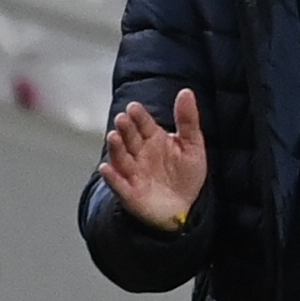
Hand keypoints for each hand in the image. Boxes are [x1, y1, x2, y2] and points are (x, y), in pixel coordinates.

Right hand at [99, 88, 208, 231]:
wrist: (184, 209)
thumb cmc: (185, 175)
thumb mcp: (192, 145)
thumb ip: (188, 120)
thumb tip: (186, 91)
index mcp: (153, 138)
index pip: (143, 123)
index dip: (138, 116)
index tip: (134, 108)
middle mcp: (139, 153)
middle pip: (129, 137)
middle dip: (125, 128)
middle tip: (123, 119)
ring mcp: (132, 172)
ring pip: (120, 157)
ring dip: (116, 148)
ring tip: (113, 137)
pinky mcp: (129, 192)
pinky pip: (118, 184)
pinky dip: (111, 177)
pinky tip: (106, 168)